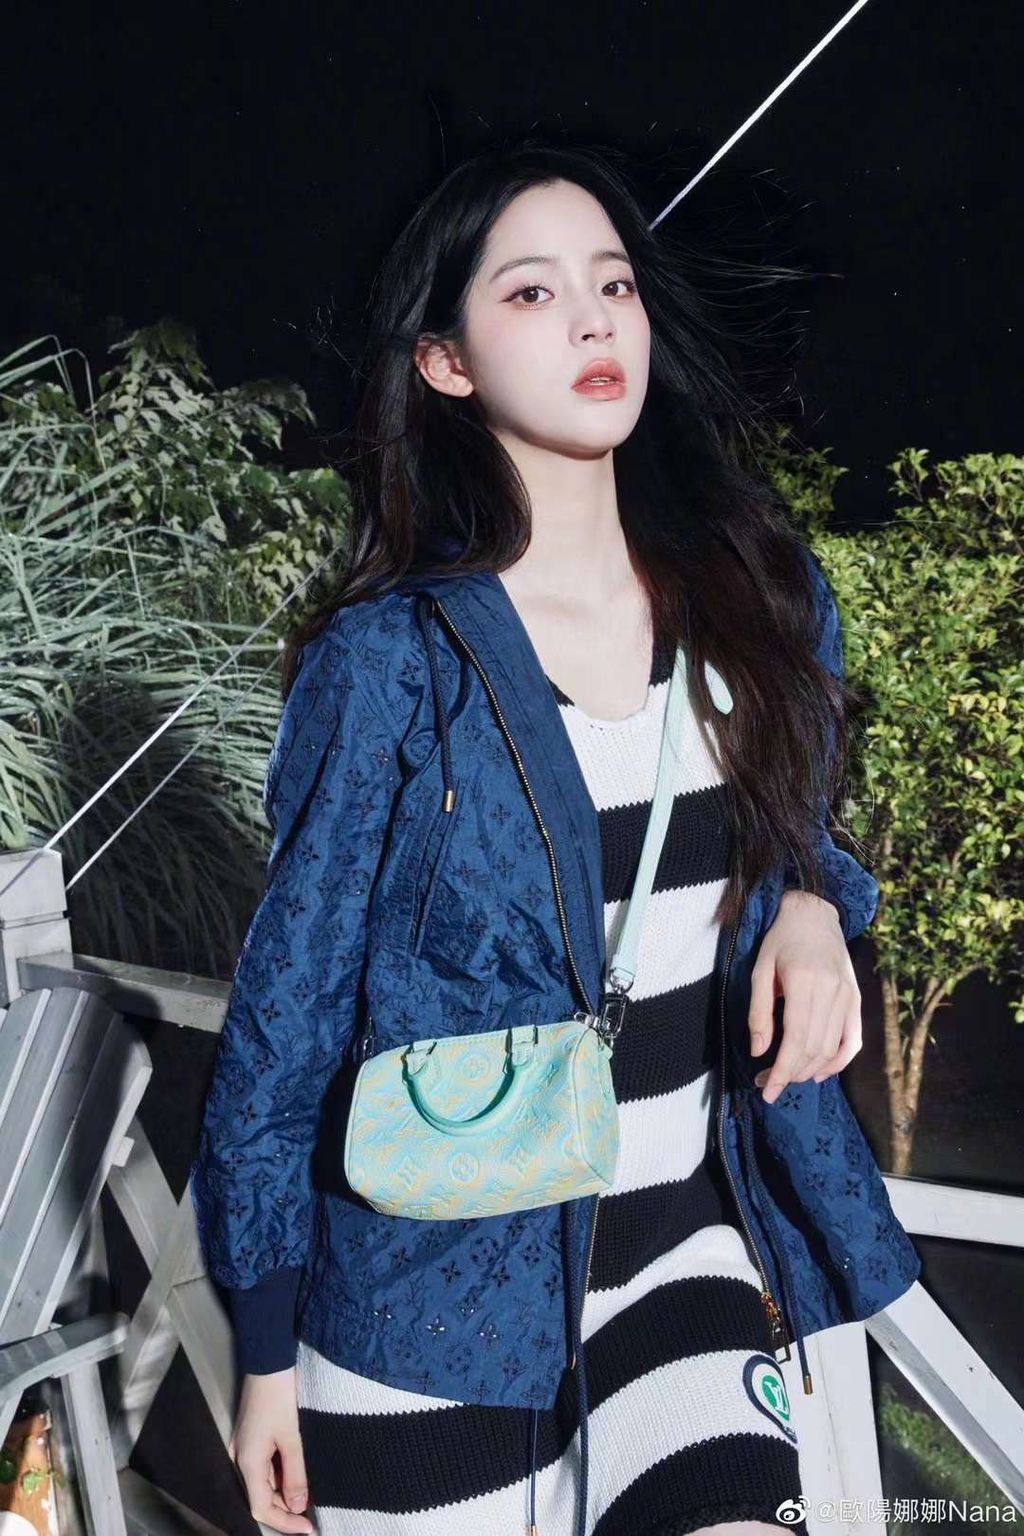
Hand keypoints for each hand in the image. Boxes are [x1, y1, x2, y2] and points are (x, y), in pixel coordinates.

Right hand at [228, 1369, 312, 1533]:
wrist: (268, 1361)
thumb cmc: (279, 1396)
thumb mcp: (292, 1437)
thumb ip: (296, 1475)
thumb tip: (299, 1507)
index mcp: (247, 1462)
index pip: (261, 1508)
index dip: (284, 1523)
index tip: (308, 1529)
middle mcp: (240, 1459)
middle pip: (260, 1498)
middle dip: (285, 1510)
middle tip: (311, 1516)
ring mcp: (244, 1449)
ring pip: (263, 1484)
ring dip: (284, 1494)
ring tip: (310, 1497)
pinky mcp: (251, 1439)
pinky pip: (264, 1468)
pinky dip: (280, 1477)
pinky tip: (298, 1476)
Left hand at [747, 889, 862, 1104]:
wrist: (814, 915)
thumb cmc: (781, 941)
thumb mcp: (760, 970)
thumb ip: (759, 1012)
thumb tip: (759, 1051)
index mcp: (805, 983)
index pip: (796, 1041)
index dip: (782, 1071)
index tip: (766, 1091)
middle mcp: (832, 993)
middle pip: (814, 1050)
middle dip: (790, 1074)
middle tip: (766, 1083)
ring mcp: (849, 998)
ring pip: (832, 1050)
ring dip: (809, 1071)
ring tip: (786, 1078)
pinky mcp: (856, 1001)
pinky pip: (852, 1042)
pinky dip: (838, 1063)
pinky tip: (818, 1073)